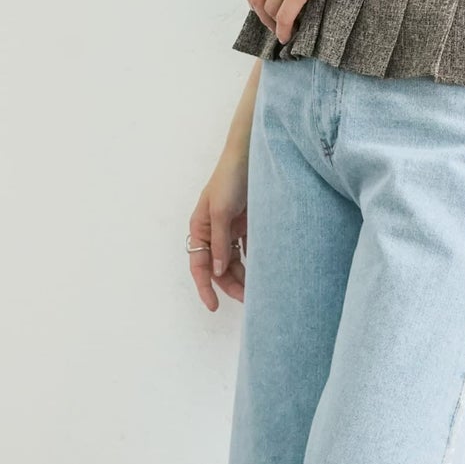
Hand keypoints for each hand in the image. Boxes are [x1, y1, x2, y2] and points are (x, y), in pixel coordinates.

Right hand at [188, 145, 247, 311]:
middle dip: (230, 284)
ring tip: (258, 291)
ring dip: (244, 276)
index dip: (205, 287)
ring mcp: (231, 229)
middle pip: (219, 267)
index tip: (214, 307)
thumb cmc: (230, 179)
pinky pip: (250, 251)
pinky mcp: (248, 225)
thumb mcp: (221, 211)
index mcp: (200, 228)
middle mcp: (214, 231)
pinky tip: (265, 273)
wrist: (252, 156)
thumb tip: (218, 271)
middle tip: (248, 300)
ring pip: (235, 261)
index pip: (199, 265)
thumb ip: (220, 242)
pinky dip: (255, 262)